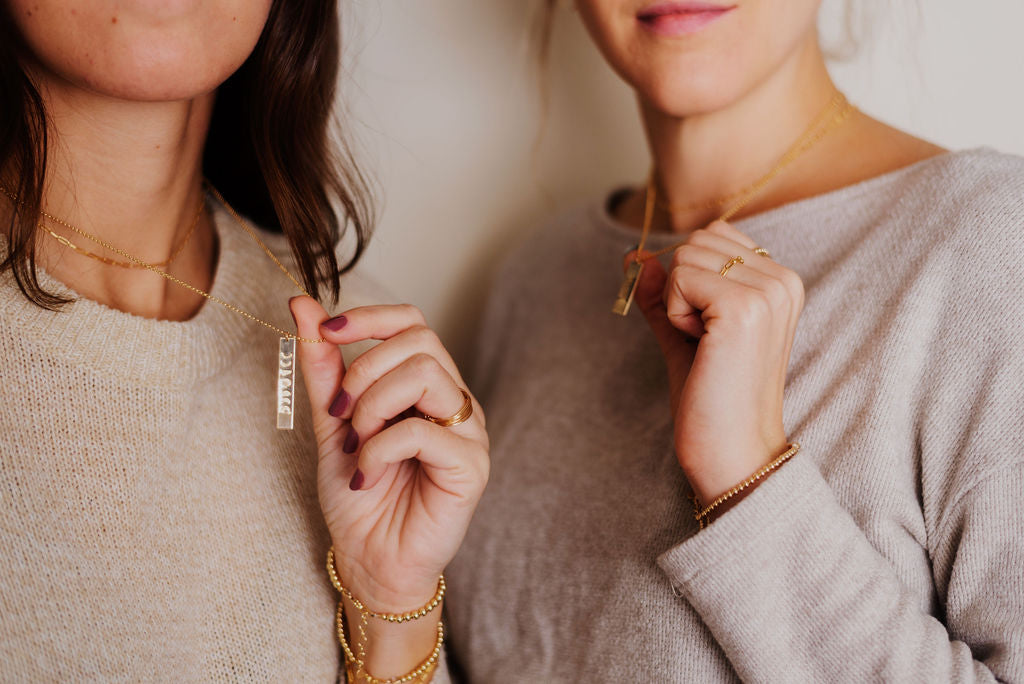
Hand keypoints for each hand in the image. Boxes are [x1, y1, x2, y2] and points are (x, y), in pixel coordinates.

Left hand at [290, 298, 488, 611]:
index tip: (325, 330)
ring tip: (357, 445)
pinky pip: (422, 431)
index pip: (412, 322)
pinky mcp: (472, 466)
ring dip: (373, 405)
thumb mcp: (332, 422)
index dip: (369, 316)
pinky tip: (367, 475)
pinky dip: (380, 449)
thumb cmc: (358, 495)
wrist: (370, 560)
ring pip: (426, 372)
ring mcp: (469, 432)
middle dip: (364, 369)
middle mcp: (454, 401)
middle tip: (342, 414)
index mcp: (426, 385)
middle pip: (419, 339)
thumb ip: (323, 367)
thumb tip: (302, 305)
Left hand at [631, 220, 803, 504]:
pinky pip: (680, 279)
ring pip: (686, 257)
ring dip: (678, 305)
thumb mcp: (682, 332)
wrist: (731, 451)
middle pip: (697, 241)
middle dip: (684, 289)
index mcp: (780, 281)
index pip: (713, 235)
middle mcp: (782, 279)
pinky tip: (702, 349)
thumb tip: (634, 255)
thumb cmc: (711, 399)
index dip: (692, 281)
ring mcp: (768, 291)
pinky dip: (676, 316)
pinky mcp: (744, 306)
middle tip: (706, 341)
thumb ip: (662, 291)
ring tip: (707, 347)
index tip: (711, 331)